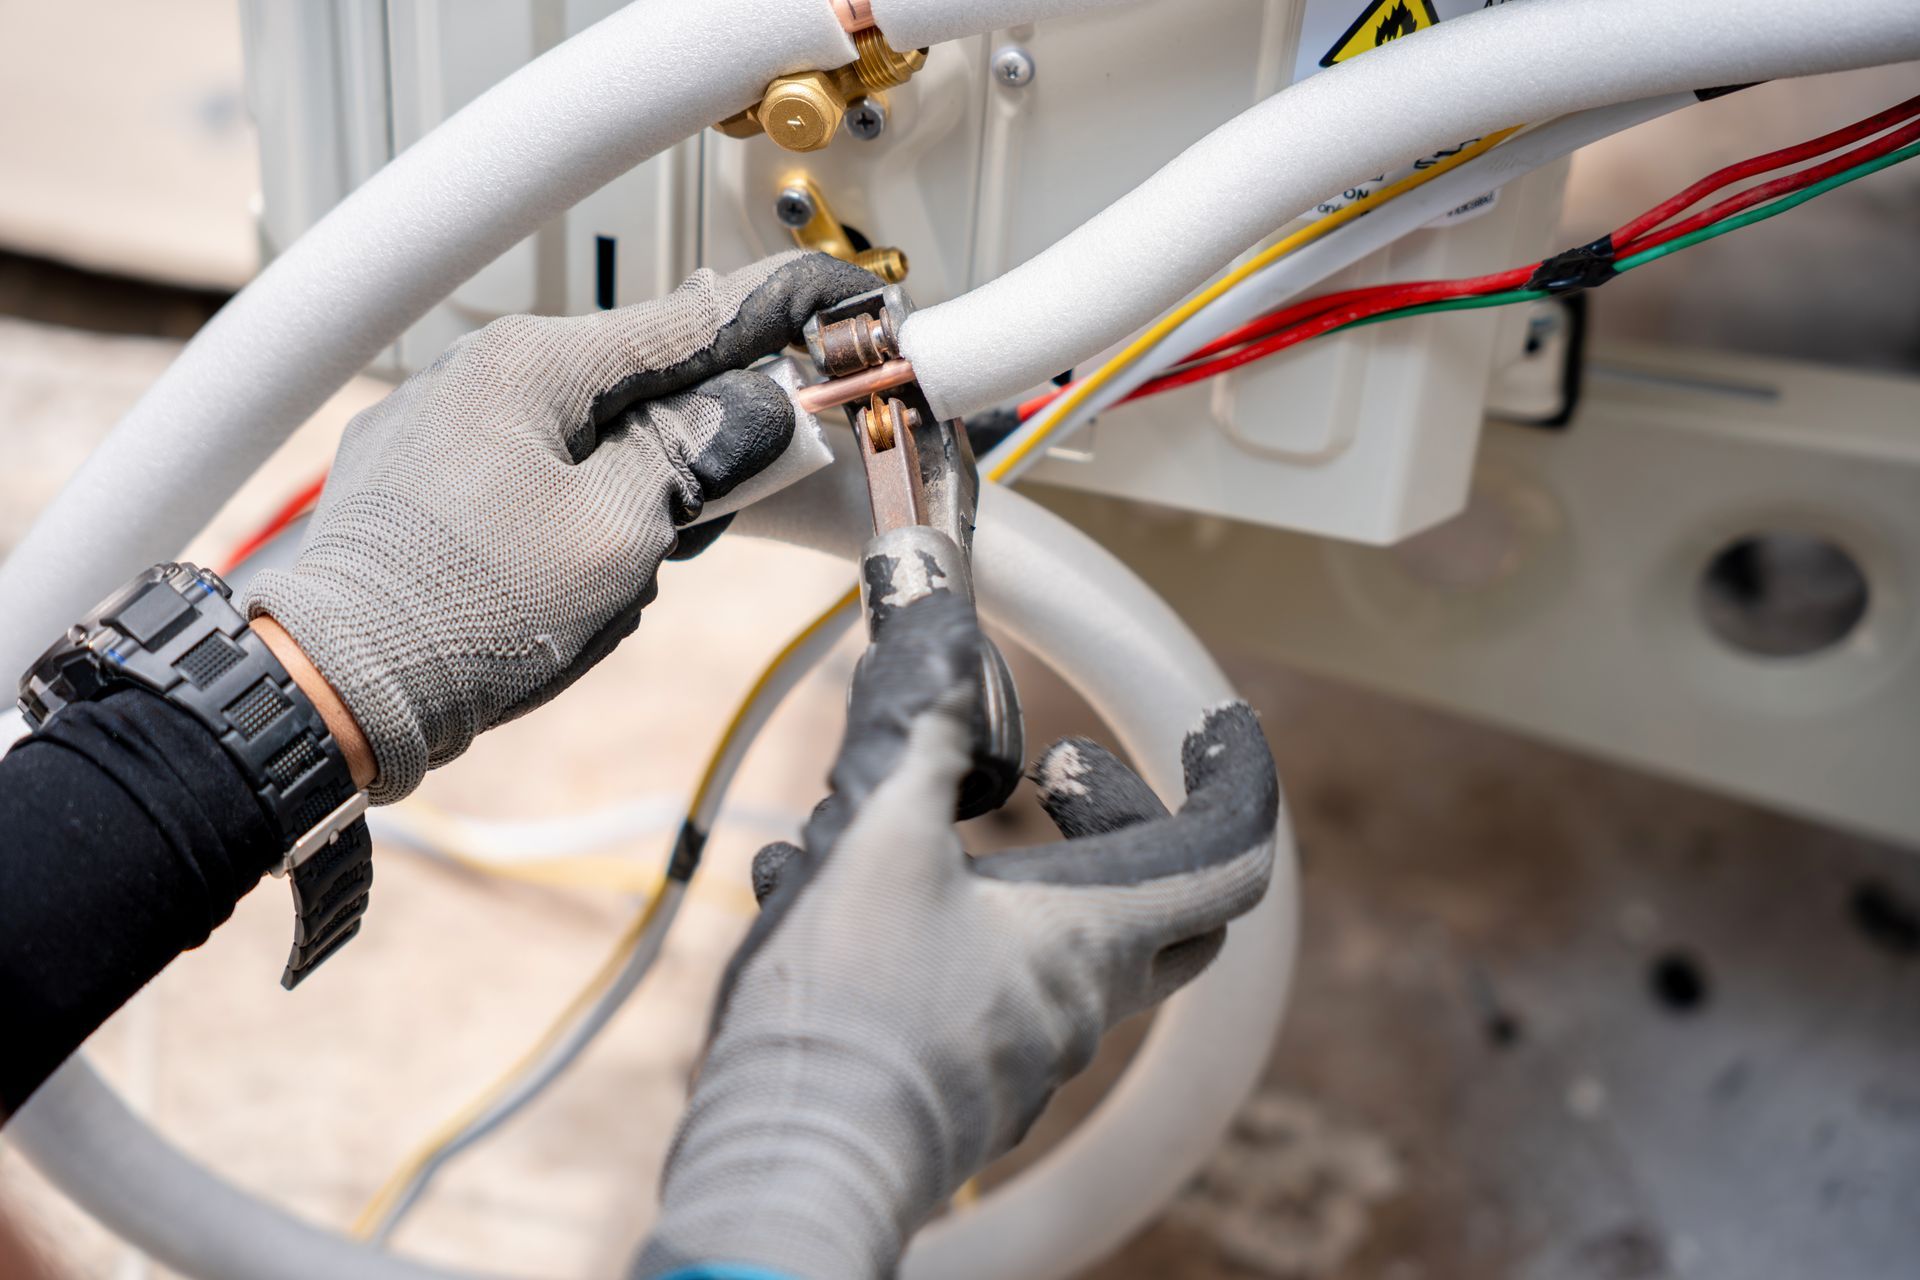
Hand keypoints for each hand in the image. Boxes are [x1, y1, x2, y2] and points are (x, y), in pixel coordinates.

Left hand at [243, 251, 877, 801]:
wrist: (332, 693)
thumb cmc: (462, 617)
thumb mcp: (618, 535)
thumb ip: (695, 457)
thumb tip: (755, 411)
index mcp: (529, 363)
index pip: (687, 319)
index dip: (779, 315)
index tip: (841, 305)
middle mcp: (477, 373)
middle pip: (636, 381)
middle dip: (697, 438)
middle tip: (733, 502)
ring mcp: (441, 425)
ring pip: (584, 434)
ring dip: (631, 491)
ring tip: (617, 579)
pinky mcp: (420, 480)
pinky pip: (529, 469)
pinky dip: (576, 509)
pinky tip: (568, 580)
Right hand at [635, 594, 1278, 1279]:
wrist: (785, 1175)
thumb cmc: (847, 1016)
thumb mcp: (876, 834)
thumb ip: (911, 713)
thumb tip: (926, 577)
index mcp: (1092, 938)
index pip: (1230, 852)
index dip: (1240, 775)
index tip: (1221, 721)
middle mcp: (1079, 1000)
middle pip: (1162, 904)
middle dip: (1122, 818)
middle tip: (1054, 769)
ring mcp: (1023, 1048)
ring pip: (1062, 938)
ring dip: (1016, 862)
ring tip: (919, 816)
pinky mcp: (960, 1074)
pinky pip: (985, 979)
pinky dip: (948, 914)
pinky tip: (833, 887)